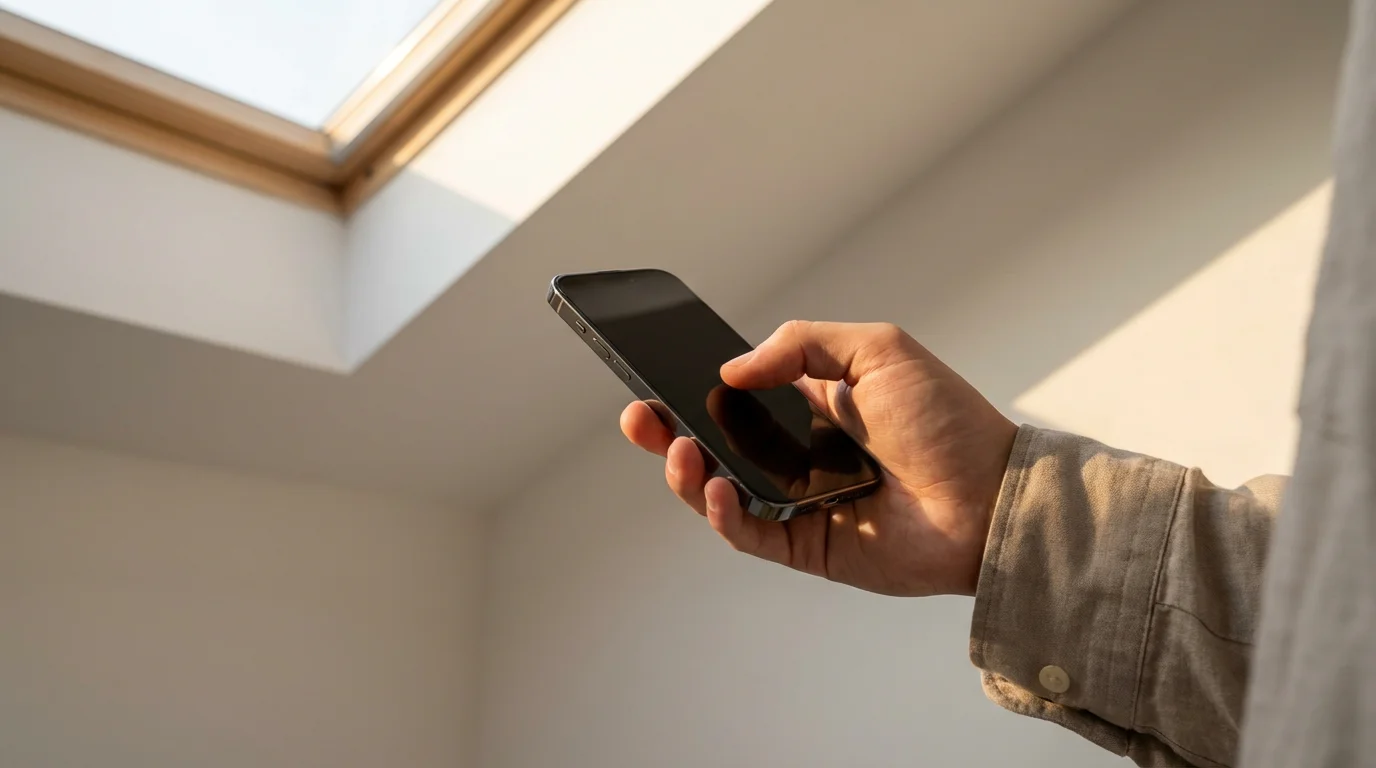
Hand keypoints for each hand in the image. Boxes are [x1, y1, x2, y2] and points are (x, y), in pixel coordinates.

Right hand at [620, 321, 1017, 596]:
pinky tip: (719, 489)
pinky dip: (724, 513)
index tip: (656, 373)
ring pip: (720, 492)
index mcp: (812, 406)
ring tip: (678, 450)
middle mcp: (798, 455)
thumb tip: (733, 369)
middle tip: (639, 416)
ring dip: (687, 472)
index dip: (693, 388)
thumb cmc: (946, 420)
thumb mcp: (877, 349)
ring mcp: (798, 503)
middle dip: (667, 431)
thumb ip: (801, 346)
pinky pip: (749, 534)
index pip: (736, 396)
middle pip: (714, 446)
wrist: (990, 495)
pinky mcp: (807, 547)